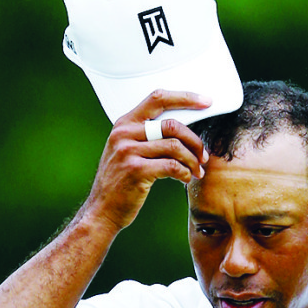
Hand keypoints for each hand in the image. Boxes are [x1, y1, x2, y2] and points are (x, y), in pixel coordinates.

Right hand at [82, 89, 211, 232]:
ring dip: (192, 160)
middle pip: (172, 125)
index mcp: (124, 123)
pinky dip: (185, 173)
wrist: (102, 210)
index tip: (205, 101)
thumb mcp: (126, 151)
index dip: (185, 98)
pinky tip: (186, 178)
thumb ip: (146, 136)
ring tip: (197, 171)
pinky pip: (172, 166)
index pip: (158, 98)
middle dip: (194, 141)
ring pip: (175, 147)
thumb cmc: (120, 182)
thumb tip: (182, 131)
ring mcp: (128, 152)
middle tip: (203, 155)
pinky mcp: (136, 171)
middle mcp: (124, 134)